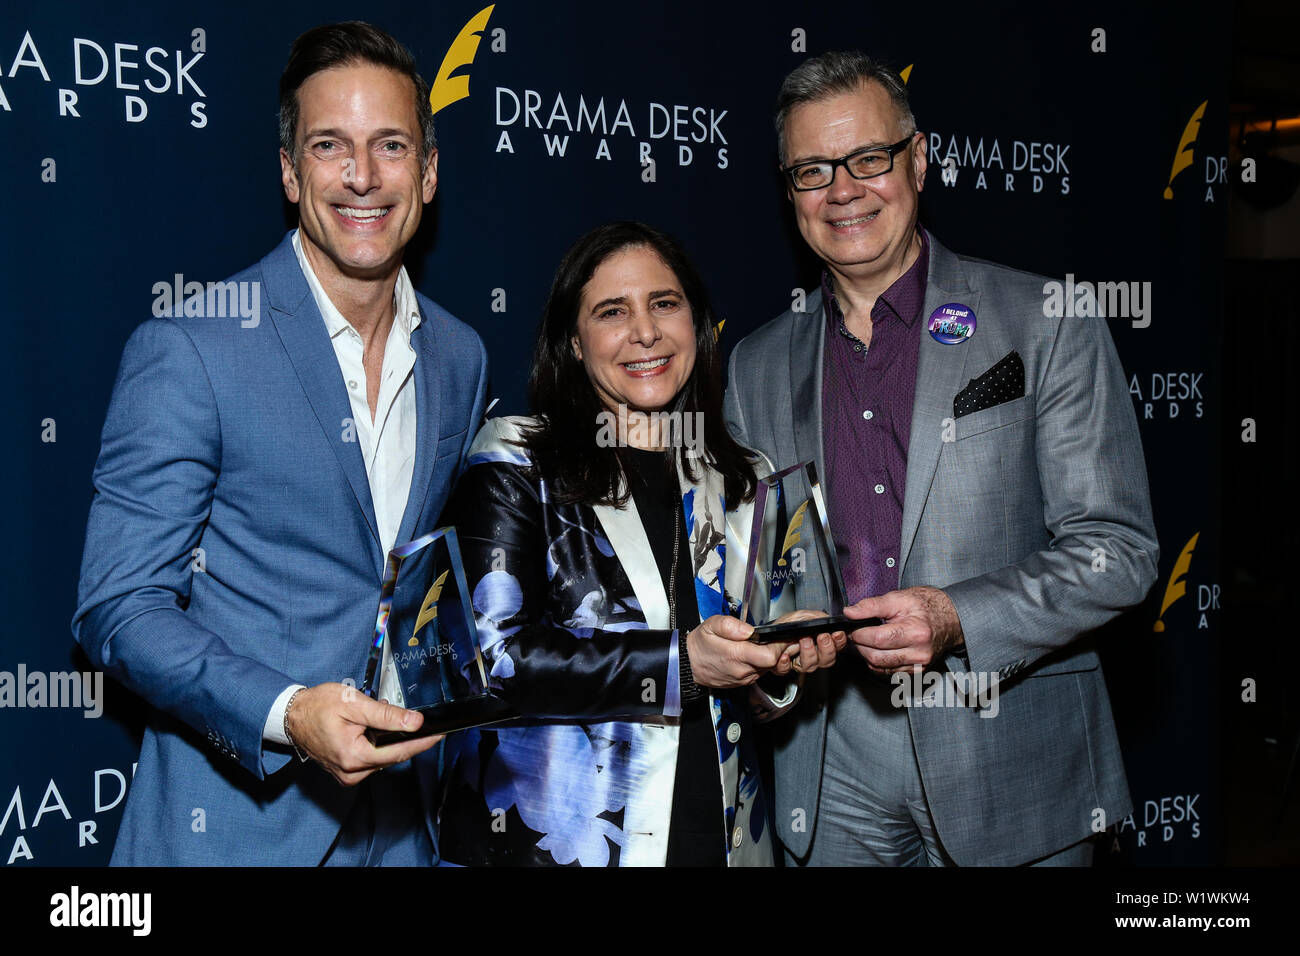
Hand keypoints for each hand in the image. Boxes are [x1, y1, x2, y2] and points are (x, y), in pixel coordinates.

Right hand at [284, 682, 442, 785]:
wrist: (292, 716)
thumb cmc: (317, 707)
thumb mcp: (354, 704)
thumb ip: (386, 715)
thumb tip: (414, 721)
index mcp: (353, 756)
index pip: (399, 752)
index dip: (423, 742)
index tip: (441, 734)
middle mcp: (351, 772)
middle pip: (392, 756)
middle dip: (405, 738)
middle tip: (414, 718)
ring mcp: (348, 775)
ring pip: (383, 759)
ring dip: (389, 741)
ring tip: (382, 719)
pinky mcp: (346, 772)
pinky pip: (372, 760)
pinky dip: (377, 746)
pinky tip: (372, 730)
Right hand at [685, 615, 783, 687]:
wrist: (689, 665)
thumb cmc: (700, 644)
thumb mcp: (711, 625)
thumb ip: (730, 625)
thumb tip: (748, 630)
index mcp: (736, 655)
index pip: (770, 656)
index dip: (779, 645)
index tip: (781, 635)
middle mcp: (743, 671)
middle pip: (773, 663)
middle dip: (779, 649)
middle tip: (779, 636)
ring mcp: (744, 679)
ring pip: (768, 669)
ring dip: (770, 657)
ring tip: (766, 643)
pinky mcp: (744, 682)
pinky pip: (760, 673)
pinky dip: (762, 663)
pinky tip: (756, 653)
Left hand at [768, 609, 846, 677]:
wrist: (761, 636)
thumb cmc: (782, 626)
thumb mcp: (799, 616)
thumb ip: (815, 617)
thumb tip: (827, 618)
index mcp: (817, 640)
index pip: (835, 645)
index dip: (839, 641)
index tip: (837, 634)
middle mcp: (810, 653)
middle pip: (827, 660)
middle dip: (827, 649)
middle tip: (822, 637)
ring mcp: (797, 662)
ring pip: (811, 666)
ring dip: (808, 653)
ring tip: (803, 640)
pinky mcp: (783, 667)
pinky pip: (787, 669)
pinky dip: (785, 663)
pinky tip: (784, 655)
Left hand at [844, 586, 963, 674]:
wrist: (950, 619)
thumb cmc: (926, 606)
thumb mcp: (899, 598)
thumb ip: (872, 605)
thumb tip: (850, 613)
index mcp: (917, 632)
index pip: (878, 639)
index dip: (859, 634)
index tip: (852, 627)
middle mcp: (920, 653)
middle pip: (876, 658)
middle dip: (860, 646)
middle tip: (856, 634)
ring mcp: (919, 665)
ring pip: (880, 668)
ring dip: (866, 655)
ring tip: (866, 640)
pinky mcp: (916, 672)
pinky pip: (888, 672)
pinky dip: (877, 662)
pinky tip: (877, 649)